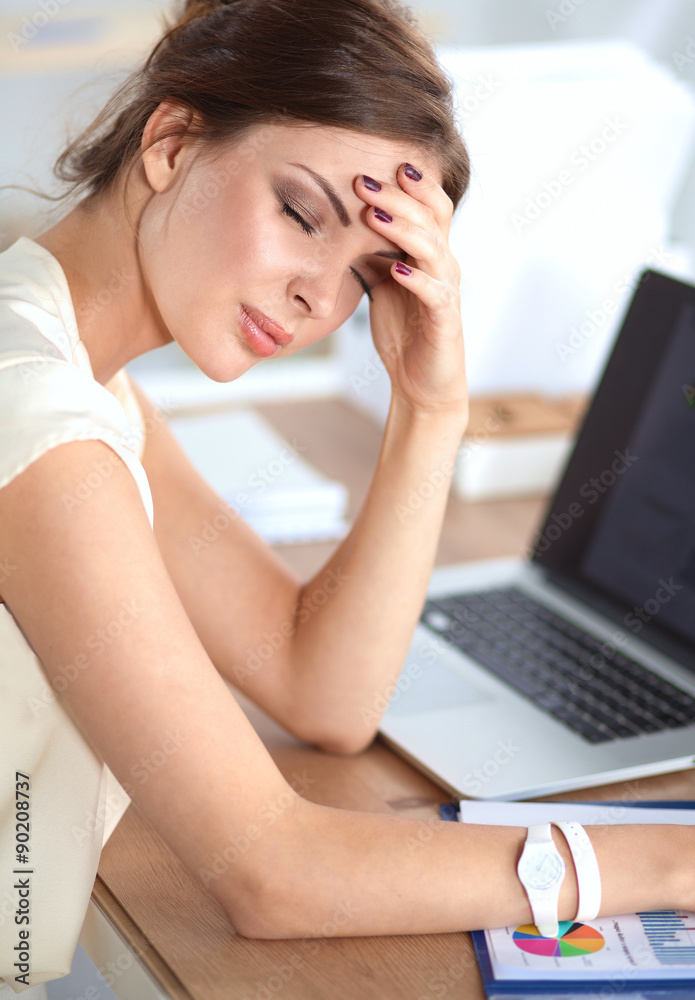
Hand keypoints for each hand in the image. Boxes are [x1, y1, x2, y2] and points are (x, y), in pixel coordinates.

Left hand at [355, 165, 467, 422]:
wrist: (421, 384)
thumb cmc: (403, 332)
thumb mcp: (380, 284)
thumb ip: (370, 253)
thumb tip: (338, 223)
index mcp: (430, 254)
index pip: (428, 206)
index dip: (407, 184)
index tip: (372, 164)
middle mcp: (444, 266)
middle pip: (431, 218)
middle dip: (397, 198)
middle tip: (364, 181)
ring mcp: (447, 292)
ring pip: (433, 249)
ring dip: (403, 230)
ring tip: (373, 217)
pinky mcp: (445, 321)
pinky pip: (435, 294)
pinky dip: (416, 279)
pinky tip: (396, 269)